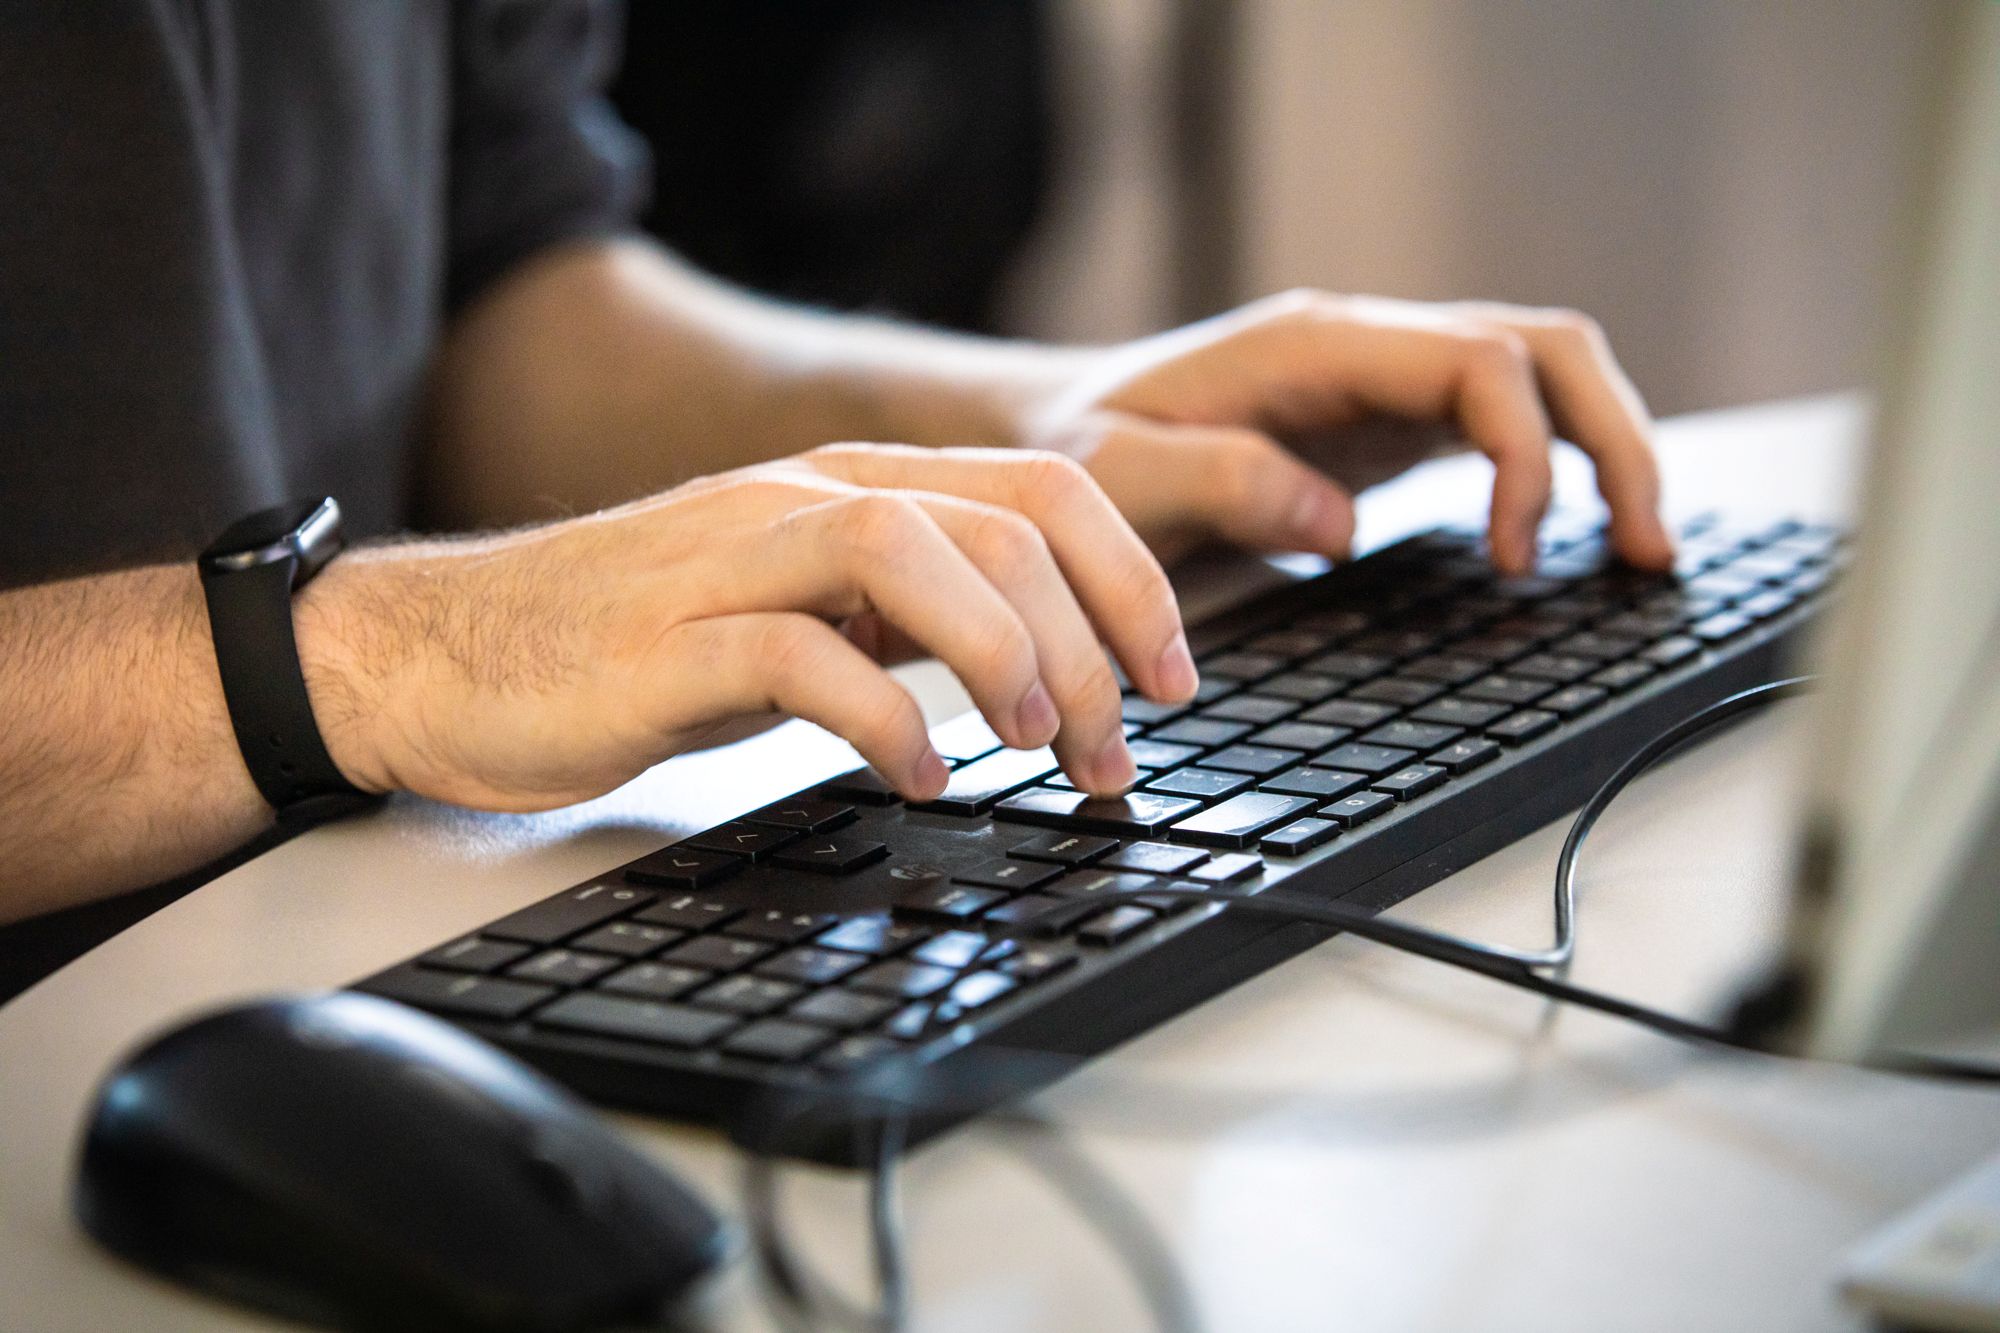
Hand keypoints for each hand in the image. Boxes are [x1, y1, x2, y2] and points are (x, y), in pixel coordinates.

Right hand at [295, 445, 1189, 809]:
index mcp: (851, 488)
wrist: (441, 653)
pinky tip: (921, 776)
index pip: (1041, 489)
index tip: (1176, 676)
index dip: (1133, 578)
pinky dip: (885, 717)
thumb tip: (1042, 661)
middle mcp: (802, 501)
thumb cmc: (630, 642)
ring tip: (1043, 746)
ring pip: (912, 552)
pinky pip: (800, 655)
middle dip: (1096, 637)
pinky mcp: (668, 640)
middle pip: (1003, 520)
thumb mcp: (800, 610)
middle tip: (1121, 748)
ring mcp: (732, 559)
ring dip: (1008, 652)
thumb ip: (908, 615)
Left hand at [1018, 290, 1675, 574]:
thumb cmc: (1077, 452)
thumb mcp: (1119, 473)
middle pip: (1545, 352)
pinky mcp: (1383, 426)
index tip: (1520, 556)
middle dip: (1614, 440)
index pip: (1479, 363)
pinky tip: (1571, 539)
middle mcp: (1366, 348)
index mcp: (1316, 347)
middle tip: (1648, 548)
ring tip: (1642, 549)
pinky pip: (1501, 425)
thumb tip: (1338, 524)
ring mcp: (1382, 382)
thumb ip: (1221, 485)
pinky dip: (1554, 472)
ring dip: (1602, 451)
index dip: (1527, 454)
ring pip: (1540, 381)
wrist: (1050, 431)